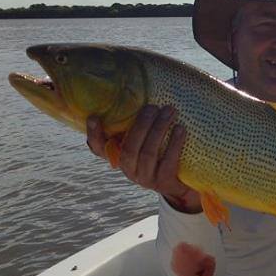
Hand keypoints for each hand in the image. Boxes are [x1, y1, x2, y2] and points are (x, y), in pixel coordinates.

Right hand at [86, 104, 201, 212]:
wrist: (182, 184)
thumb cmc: (162, 154)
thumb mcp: (146, 142)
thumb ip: (139, 126)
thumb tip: (141, 92)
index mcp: (120, 157)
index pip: (99, 149)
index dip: (95, 134)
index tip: (93, 117)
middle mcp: (129, 169)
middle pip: (129, 148)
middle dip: (141, 125)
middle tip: (152, 106)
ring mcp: (146, 178)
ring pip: (147, 153)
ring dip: (158, 129)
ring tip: (169, 111)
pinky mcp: (164, 182)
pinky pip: (168, 162)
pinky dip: (174, 144)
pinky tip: (180, 129)